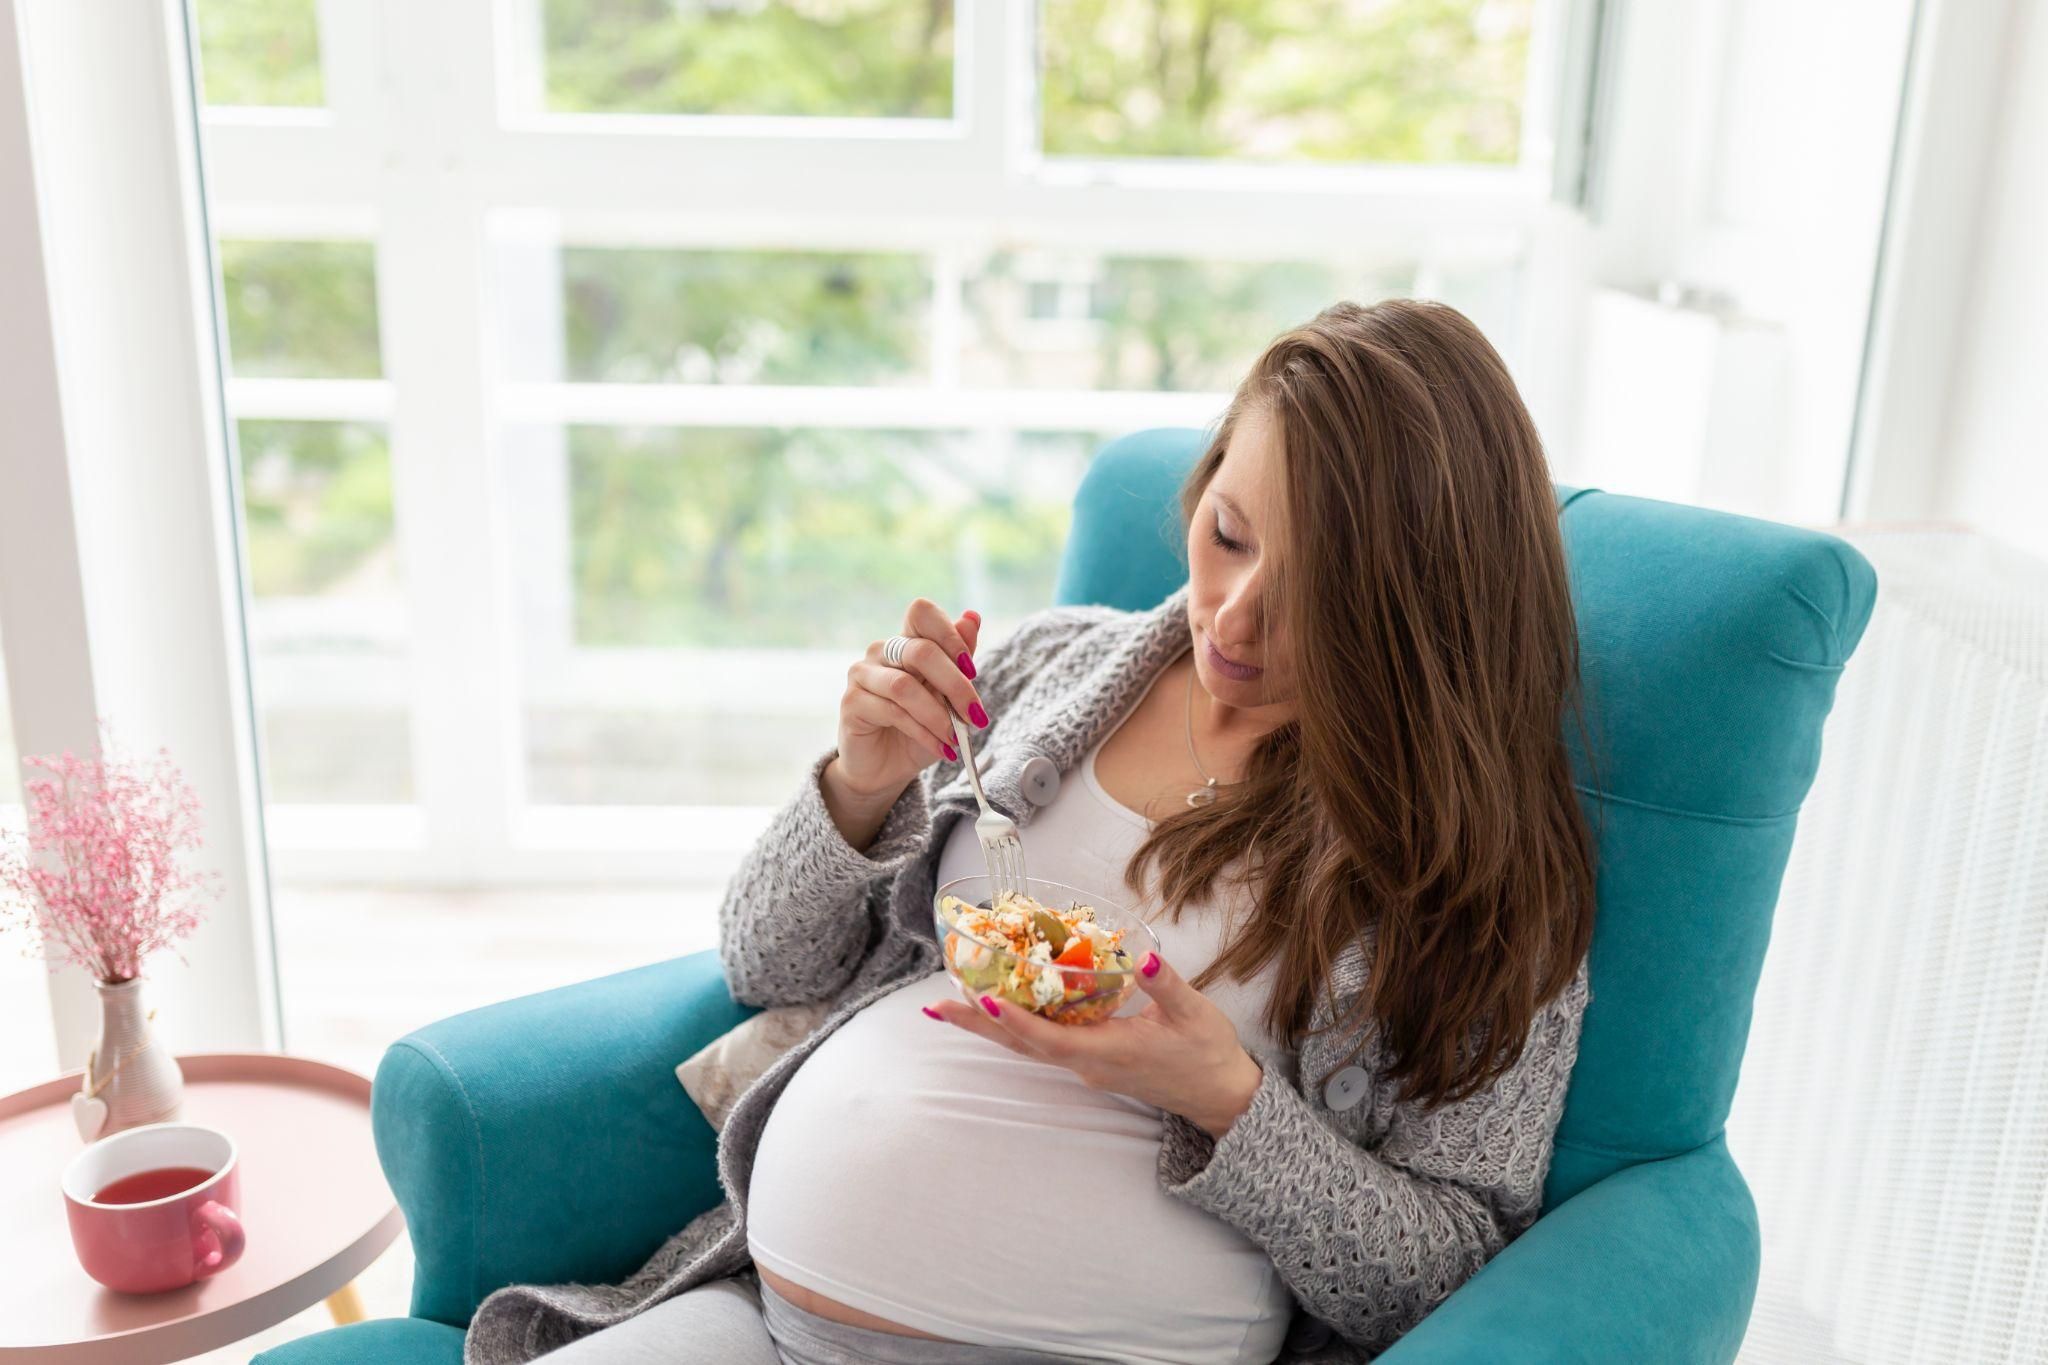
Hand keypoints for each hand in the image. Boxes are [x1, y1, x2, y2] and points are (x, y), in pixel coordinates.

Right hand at [832, 598, 987, 800]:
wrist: (886, 768)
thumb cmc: (919, 729)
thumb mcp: (946, 699)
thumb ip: (957, 661)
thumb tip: (972, 617)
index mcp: (906, 642)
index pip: (921, 613)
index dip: (949, 635)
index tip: (972, 670)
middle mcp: (881, 651)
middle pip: (921, 650)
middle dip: (955, 685)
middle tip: (976, 716)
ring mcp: (862, 674)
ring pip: (905, 686)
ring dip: (938, 716)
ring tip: (955, 739)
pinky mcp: (851, 702)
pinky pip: (892, 712)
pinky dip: (923, 732)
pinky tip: (939, 748)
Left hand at [926, 952, 1264, 1138]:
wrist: (1221, 1095)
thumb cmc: (1208, 1053)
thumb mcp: (1193, 1012)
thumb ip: (1164, 983)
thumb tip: (1143, 955)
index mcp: (1109, 1052)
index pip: (1050, 1039)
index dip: (1015, 1021)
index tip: (983, 1001)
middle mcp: (1088, 1064)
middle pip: (1023, 1045)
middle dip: (979, 1025)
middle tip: (937, 1006)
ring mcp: (1087, 1066)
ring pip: (1029, 1046)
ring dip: (991, 1025)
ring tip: (952, 1004)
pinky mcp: (1091, 1061)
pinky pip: (1044, 1044)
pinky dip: (1017, 1025)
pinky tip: (1002, 1005)